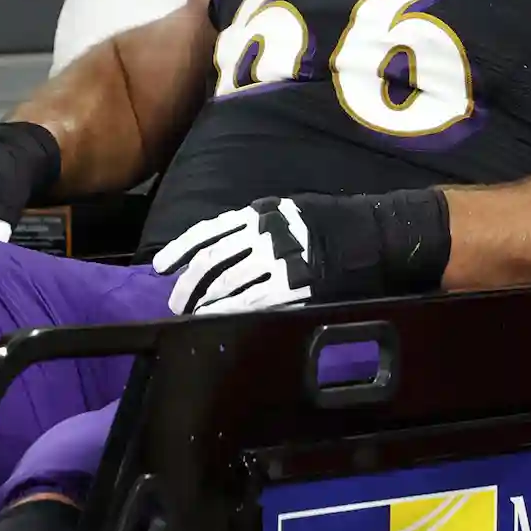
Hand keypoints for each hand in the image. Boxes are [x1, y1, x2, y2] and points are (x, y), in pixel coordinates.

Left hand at [153, 197, 315, 315]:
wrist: (369, 236)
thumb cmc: (325, 223)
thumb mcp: (284, 211)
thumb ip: (252, 226)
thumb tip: (215, 248)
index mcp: (258, 214)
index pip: (208, 232)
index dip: (180, 249)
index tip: (161, 266)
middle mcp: (263, 234)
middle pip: (211, 261)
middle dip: (187, 284)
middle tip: (175, 301)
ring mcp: (278, 260)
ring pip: (226, 283)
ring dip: (204, 300)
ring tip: (192, 313)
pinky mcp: (292, 285)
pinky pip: (250, 301)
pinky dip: (227, 311)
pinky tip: (214, 318)